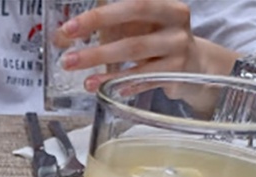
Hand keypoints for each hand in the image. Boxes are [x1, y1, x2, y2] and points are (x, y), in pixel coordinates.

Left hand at [54, 0, 237, 91]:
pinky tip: (105, 89)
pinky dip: (124, 84)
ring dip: (106, 68)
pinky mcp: (178, 73)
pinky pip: (146, 80)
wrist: (195, 65)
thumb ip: (103, 28)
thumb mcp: (133, 28)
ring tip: (84, 80)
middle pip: (133, 30)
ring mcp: (179, 49)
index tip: (68, 29)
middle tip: (67, 56)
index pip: (129, 5)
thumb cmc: (154, 40)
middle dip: (97, 43)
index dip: (98, 17)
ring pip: (137, 56)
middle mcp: (175, 24)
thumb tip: (60, 38)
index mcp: (164, 6)